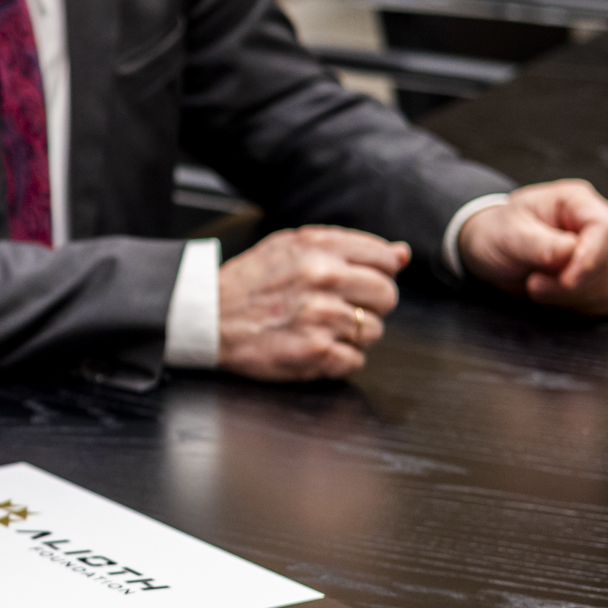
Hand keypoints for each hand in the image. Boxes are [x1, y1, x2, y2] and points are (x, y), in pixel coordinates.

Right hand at [217, 225, 409, 380]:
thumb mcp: (292, 248)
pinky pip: (356, 360)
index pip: (385, 259)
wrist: (207, 318)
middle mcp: (324, 278)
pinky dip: (338, 359)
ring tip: (317, 327)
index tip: (358, 282)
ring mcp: (322, 316)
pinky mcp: (316, 352)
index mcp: (319, 248)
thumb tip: (401, 255)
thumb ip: (348, 247)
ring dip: (351, 334)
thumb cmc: (248, 284)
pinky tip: (312, 346)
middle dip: (369, 305)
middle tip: (337, 307)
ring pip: (374, 331)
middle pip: (387, 295)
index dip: (376, 273)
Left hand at [456, 179, 607, 315]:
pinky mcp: (603, 279)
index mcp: (577, 202)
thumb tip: (571, 252)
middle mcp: (597, 226)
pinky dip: (584, 306)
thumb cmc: (497, 232)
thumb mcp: (508, 233)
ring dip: (572, 297)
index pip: (605, 229)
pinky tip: (555, 297)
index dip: (591, 258)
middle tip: (533, 283)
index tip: (566, 280)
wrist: (488, 249)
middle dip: (571, 284)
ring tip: (536, 285)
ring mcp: (604, 253)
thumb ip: (539, 243)